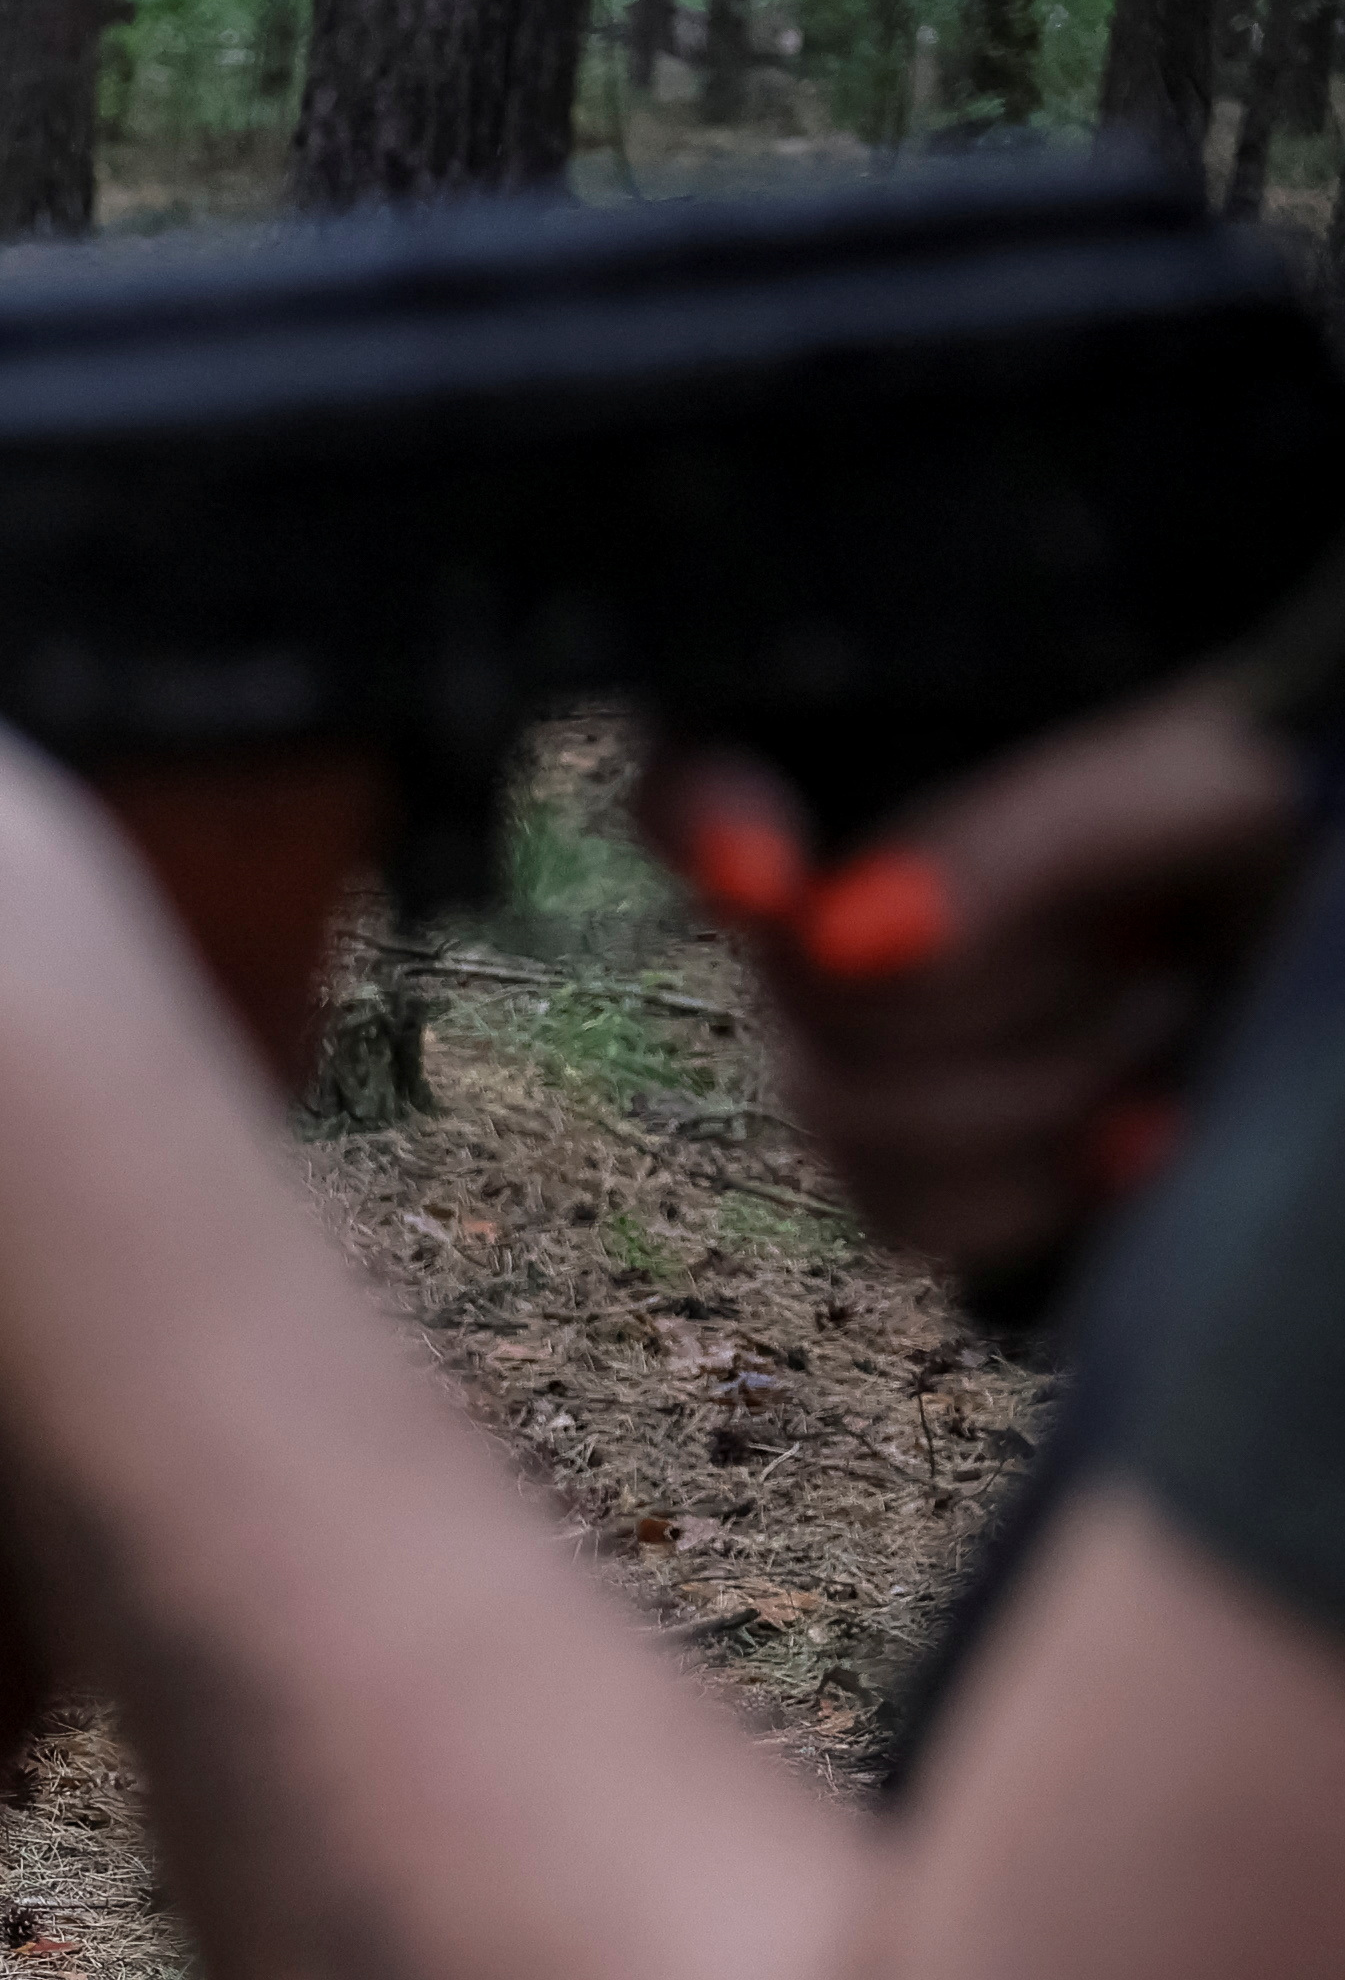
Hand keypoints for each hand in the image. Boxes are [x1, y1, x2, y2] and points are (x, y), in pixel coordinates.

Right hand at [640, 686, 1303, 1294]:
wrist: (1343, 939)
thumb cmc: (1293, 816)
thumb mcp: (1210, 780)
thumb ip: (1027, 835)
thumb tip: (846, 924)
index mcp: (886, 763)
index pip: (699, 777)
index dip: (701, 821)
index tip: (761, 866)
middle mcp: (846, 904)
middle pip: (791, 986)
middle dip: (991, 991)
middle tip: (1145, 944)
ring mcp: (871, 1049)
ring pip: (838, 1114)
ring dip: (1036, 1088)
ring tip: (1165, 1022)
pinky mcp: (928, 1171)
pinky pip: (901, 1216)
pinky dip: (1037, 1192)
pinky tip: (1141, 1135)